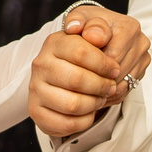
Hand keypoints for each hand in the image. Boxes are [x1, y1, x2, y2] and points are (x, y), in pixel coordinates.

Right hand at [28, 9, 145, 137]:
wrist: (65, 69)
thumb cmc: (86, 51)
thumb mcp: (94, 31)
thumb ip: (98, 27)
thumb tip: (96, 36)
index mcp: (54, 42)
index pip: (81, 52)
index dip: (103, 64)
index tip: (115, 69)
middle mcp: (40, 64)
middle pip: (77, 80)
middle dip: (101, 86)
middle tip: (110, 86)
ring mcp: (35, 89)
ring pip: (72, 104)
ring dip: (94, 104)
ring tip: (101, 98)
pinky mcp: (36, 111)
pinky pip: (66, 124)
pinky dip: (85, 120)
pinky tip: (90, 111)